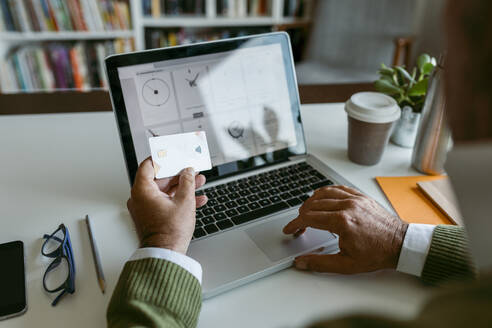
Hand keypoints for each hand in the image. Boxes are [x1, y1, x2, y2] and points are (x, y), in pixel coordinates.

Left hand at [127, 158, 207, 253]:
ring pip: (166, 190)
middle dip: (179, 173)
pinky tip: (197, 199)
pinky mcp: (153, 217)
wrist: (167, 254)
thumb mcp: (184, 201)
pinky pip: (166, 202)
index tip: (172, 153)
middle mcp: (141, 198)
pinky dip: (180, 199)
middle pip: (160, 178)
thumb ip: (187, 181)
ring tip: (198, 181)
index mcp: (143, 191)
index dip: (162, 158)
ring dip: (183, 186)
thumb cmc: (169, 232)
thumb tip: (188, 172)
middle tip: (190, 168)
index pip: (148, 165)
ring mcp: (147, 208)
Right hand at [283, 185, 407, 273]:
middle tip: (299, 226)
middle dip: (301, 215)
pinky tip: (322, 197)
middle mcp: (347, 206)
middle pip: (313, 204)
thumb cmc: (377, 254)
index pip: (309, 217)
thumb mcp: (346, 265)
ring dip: (311, 201)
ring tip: (306, 211)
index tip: (290, 229)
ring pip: (324, 193)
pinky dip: (326, 192)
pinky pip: (338, 188)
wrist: (400, 244)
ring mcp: (355, 199)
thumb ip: (320, 263)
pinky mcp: (361, 196)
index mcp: (342, 222)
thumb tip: (301, 262)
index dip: (295, 223)